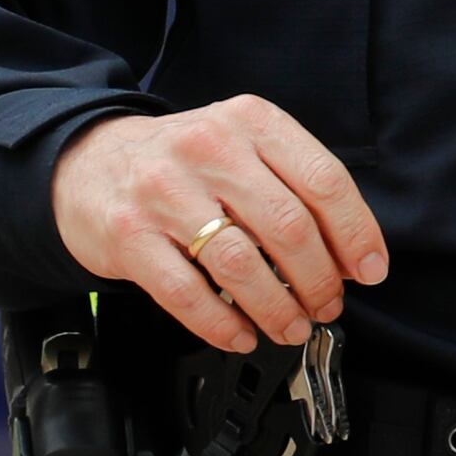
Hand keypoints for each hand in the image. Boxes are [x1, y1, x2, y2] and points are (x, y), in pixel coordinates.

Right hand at [52, 95, 390, 352]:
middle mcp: (208, 148)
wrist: (87, 163)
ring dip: (278, 309)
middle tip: (327, 305)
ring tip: (291, 327)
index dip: (356, 233)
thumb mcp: (241, 145)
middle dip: (319, 281)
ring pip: (241, 265)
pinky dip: (222, 325)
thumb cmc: (181, 164)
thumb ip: (293, 184)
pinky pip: (187, 294)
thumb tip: (349, 252)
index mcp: (249, 121)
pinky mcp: (129, 235)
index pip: (324, 179)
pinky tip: (241, 334)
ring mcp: (164, 192)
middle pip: (288, 227)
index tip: (369, 270)